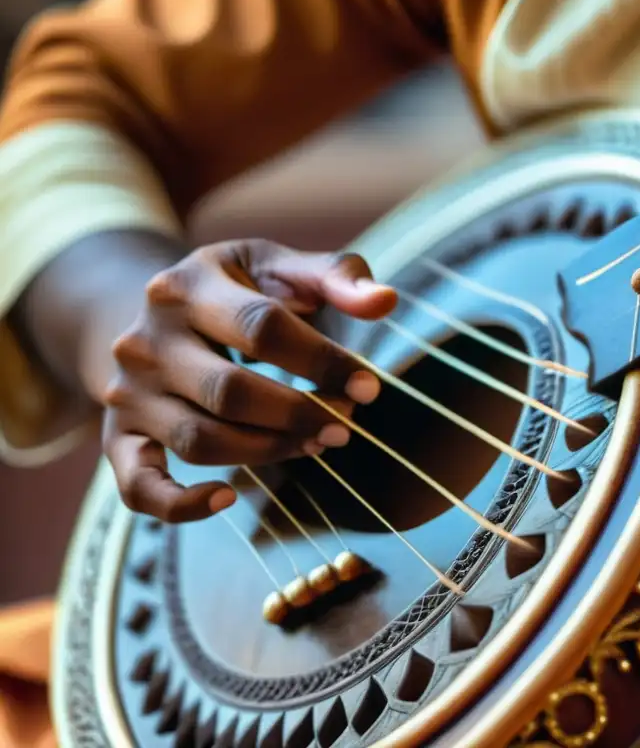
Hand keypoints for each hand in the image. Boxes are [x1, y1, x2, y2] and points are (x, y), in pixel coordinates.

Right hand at [102, 239, 395, 522]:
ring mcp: (128, 391)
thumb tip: (386, 300)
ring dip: (268, 451)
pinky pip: (138, 487)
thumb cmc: (237, 292)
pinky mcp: (119, 437)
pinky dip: (180, 505)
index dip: (322, 361)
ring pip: (199, 440)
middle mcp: (146, 340)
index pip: (262, 327)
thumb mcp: (279, 268)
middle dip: (300, 415)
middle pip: (229, 392)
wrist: (156, 314)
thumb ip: (337, 276)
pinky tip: (228, 498)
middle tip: (346, 425)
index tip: (368, 387)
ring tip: (316, 444)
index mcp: (187, 286)